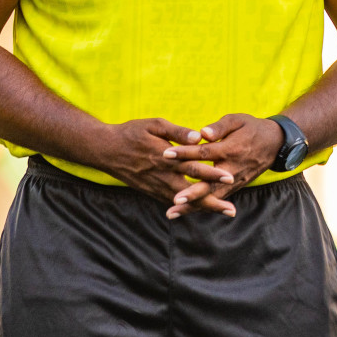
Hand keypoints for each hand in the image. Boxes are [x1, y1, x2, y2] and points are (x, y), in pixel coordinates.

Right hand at [96, 118, 234, 213]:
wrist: (105, 149)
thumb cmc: (132, 133)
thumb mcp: (154, 125)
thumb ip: (177, 132)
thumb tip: (199, 137)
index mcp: (166, 157)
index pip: (193, 167)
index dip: (212, 173)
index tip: (230, 177)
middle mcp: (162, 175)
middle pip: (191, 191)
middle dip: (212, 201)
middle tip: (231, 210)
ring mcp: (155, 186)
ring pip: (183, 200)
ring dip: (203, 207)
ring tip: (223, 211)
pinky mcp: (151, 191)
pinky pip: (172, 201)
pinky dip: (187, 206)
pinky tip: (202, 209)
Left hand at [159, 113, 284, 218]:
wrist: (276, 143)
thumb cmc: (252, 128)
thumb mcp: (237, 120)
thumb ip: (219, 127)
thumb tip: (202, 133)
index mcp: (231, 149)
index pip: (204, 153)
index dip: (185, 153)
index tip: (165, 154)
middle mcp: (233, 168)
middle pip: (210, 183)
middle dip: (192, 193)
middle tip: (175, 200)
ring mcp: (236, 180)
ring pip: (213, 196)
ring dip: (193, 206)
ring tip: (173, 212)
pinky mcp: (237, 187)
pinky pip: (218, 198)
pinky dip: (203, 206)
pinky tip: (186, 212)